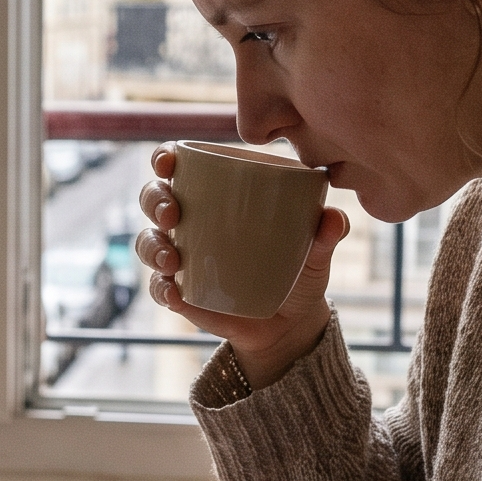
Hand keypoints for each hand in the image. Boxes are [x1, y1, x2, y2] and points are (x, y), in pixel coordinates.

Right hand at [136, 145, 346, 388]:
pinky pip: (159, 288)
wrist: (291, 323)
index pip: (180, 166)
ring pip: (148, 242)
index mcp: (217, 196)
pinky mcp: (180, 294)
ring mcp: (180, 258)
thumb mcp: (316, 251)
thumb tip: (333, 218)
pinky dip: (161, 289)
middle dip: (155, 200)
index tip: (169, 162)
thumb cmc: (299, 270)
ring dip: (152, 246)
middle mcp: (190, 222)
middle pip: (154, 198)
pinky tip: (175, 293)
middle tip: (172, 215)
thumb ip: (325, 232)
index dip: (165, 157)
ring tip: (173, 261)